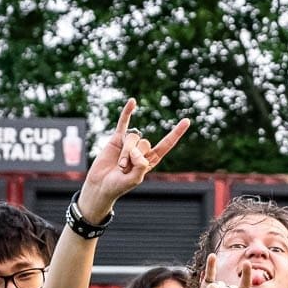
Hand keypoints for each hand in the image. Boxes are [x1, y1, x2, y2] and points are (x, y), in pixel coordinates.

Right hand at [77, 99, 190, 222]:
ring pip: (133, 138)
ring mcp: (129, 143)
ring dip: (126, 152)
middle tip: (125, 169)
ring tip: (120, 166)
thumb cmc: (118, 186)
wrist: (101, 184)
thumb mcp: (133, 180)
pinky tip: (133, 101)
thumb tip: (141, 153)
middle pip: (145, 143)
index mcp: (150, 161)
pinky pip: (124, 123)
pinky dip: (128, 112)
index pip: (166, 145)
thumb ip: (140, 168)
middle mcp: (141, 151)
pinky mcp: (117, 139)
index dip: (176, 133)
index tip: (187, 121)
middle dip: (134, 155)